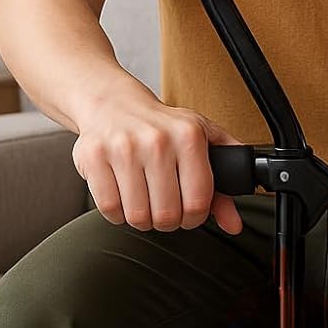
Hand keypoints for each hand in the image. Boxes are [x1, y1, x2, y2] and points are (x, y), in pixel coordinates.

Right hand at [71, 82, 244, 234]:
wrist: (112, 103)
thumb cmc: (161, 128)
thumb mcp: (201, 145)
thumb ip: (224, 186)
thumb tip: (234, 224)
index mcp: (189, 136)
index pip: (198, 203)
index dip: (194, 218)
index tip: (188, 212)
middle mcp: (156, 140)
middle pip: (167, 215)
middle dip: (167, 221)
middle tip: (163, 208)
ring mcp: (122, 148)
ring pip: (137, 216)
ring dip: (141, 218)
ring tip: (143, 200)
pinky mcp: (93, 156)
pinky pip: (109, 209)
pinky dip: (116, 212)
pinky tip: (122, 195)